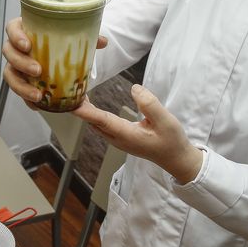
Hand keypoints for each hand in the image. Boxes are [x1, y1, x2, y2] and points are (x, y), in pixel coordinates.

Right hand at [1, 18, 106, 109]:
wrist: (59, 57)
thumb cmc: (60, 41)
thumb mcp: (72, 37)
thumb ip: (86, 37)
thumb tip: (102, 41)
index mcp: (25, 30)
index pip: (12, 29)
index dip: (16, 36)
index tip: (28, 45)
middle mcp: (16, 48)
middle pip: (8, 52)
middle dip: (21, 62)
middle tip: (38, 70)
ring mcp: (16, 65)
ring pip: (9, 74)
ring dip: (21, 86)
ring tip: (37, 94)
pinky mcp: (20, 81)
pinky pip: (18, 91)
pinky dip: (26, 99)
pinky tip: (37, 105)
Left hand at [73, 84, 203, 183]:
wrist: (176, 158)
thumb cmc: (172, 141)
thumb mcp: (166, 120)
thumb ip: (150, 104)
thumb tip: (134, 89)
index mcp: (126, 134)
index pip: (101, 120)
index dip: (85, 111)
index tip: (71, 102)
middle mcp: (117, 138)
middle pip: (93, 122)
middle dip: (81, 107)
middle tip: (71, 88)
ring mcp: (118, 140)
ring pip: (96, 124)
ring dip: (86, 110)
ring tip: (77, 93)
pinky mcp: (120, 138)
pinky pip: (101, 125)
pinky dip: (93, 114)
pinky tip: (91, 105)